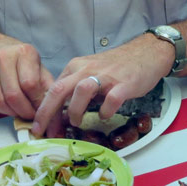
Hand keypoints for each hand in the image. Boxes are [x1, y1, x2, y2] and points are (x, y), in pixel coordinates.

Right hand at [0, 39, 54, 119]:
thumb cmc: (19, 60)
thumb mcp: (38, 67)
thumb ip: (47, 86)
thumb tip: (56, 108)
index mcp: (24, 52)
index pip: (30, 84)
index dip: (37, 102)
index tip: (41, 110)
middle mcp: (3, 56)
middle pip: (13, 94)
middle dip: (24, 111)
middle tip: (31, 116)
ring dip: (11, 112)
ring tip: (20, 112)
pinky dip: (0, 110)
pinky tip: (8, 107)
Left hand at [31, 33, 173, 135]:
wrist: (146, 53)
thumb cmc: (117, 67)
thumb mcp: (90, 72)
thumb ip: (75, 89)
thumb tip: (61, 114)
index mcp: (76, 67)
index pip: (53, 89)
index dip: (43, 111)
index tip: (39, 128)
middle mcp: (87, 69)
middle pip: (60, 89)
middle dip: (47, 113)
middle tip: (45, 132)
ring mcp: (106, 76)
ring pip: (82, 90)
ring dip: (75, 110)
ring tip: (76, 123)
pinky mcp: (124, 84)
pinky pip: (112, 99)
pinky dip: (105, 111)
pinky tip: (105, 115)